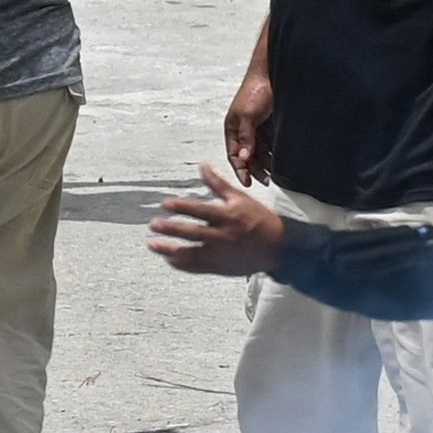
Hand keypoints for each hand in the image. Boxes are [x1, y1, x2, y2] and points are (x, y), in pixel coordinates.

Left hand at [149, 162, 287, 276]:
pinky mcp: (220, 267)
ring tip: (152, 245)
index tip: (166, 205)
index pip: (201, 211)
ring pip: (191, 253)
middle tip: (154, 225)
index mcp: (228, 216)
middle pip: (192, 233)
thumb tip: (203, 165)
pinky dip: (182, 264)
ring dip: (170, 250)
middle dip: (171, 229)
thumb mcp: (240, 198)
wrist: (279, 248)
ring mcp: (221, 254)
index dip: (182, 207)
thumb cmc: (260, 220)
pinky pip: (197, 268)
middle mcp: (223, 236)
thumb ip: (218, 183)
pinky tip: (169, 259)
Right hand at [223, 71, 276, 182]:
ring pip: (260, 153)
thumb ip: (245, 137)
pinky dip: (275, 154)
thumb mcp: (247, 115)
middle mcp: (244, 131)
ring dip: (266, 164)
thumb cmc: (255, 90)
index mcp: (232, 128)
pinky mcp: (270, 127)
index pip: (234, 154)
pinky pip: (271, 145)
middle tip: (266, 181)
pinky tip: (280, 161)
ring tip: (274, 174)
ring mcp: (257, 130)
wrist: (272, 74)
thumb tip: (243, 156)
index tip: (247, 181)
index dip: (240, 169)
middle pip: (248, 157)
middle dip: (256, 170)